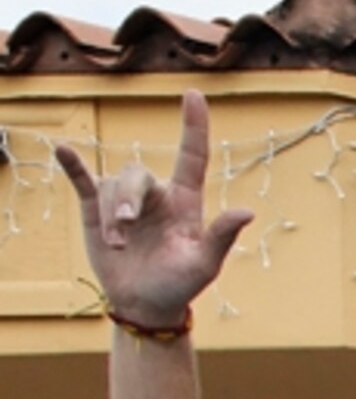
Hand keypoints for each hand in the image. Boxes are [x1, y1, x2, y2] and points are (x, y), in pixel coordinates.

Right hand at [52, 90, 252, 325]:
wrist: (145, 303)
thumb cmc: (180, 284)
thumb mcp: (203, 264)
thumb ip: (221, 236)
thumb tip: (247, 212)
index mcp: (184, 201)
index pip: (191, 156)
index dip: (193, 126)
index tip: (194, 95)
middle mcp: (155, 194)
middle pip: (136, 175)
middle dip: (126, 202)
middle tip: (124, 234)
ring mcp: (125, 200)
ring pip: (111, 186)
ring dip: (110, 216)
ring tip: (117, 245)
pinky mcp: (96, 208)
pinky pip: (83, 180)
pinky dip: (73, 165)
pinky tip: (63, 151)